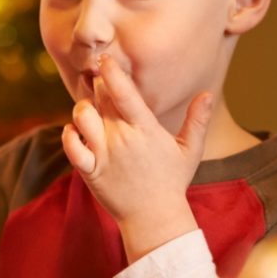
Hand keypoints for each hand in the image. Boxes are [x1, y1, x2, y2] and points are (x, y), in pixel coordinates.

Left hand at [60, 54, 212, 260]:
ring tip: (91, 110)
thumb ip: (197, 121)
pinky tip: (76, 131)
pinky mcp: (90, 171)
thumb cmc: (172, 182)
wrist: (154, 218)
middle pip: (100, 98)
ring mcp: (104, 154)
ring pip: (81, 117)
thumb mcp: (190, 151)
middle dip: (97, 86)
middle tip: (99, 84)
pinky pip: (71, 146)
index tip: (105, 58)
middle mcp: (122, 138)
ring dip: (82, 108)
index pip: (124, 93)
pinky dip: (69, 134)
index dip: (112, 73)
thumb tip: (207, 93)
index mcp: (145, 129)